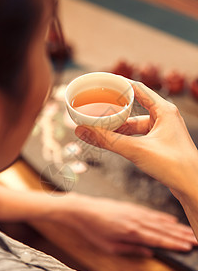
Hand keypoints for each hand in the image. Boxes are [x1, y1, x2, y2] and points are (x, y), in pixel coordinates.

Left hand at [51, 194, 196, 255]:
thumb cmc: (94, 229)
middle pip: (163, 229)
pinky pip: (151, 212)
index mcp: (131, 231)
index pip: (158, 239)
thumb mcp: (110, 245)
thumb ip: (132, 249)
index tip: (188, 247)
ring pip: (160, 220)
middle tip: (196, 239)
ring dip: (176, 226)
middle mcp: (136, 220)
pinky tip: (171, 219)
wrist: (84, 209)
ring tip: (188, 230)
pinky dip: (163, 216)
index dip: (174, 243)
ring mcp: (135, 211)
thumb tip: (150, 252)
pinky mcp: (132, 207)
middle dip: (181, 235)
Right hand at [75, 81, 197, 198]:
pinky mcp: (161, 143)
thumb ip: (108, 140)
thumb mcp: (136, 149)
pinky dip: (127, 137)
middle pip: (135, 105)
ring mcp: (163, 130)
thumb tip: (82, 130)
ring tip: (101, 128)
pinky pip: (140, 134)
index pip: (137, 88)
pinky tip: (115, 142)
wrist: (192, 187)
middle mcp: (165, 116)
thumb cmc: (173, 165)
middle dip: (115, 109)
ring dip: (120, 126)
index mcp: (164, 110)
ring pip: (136, 123)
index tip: (102, 83)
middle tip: (96, 108)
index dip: (119, 84)